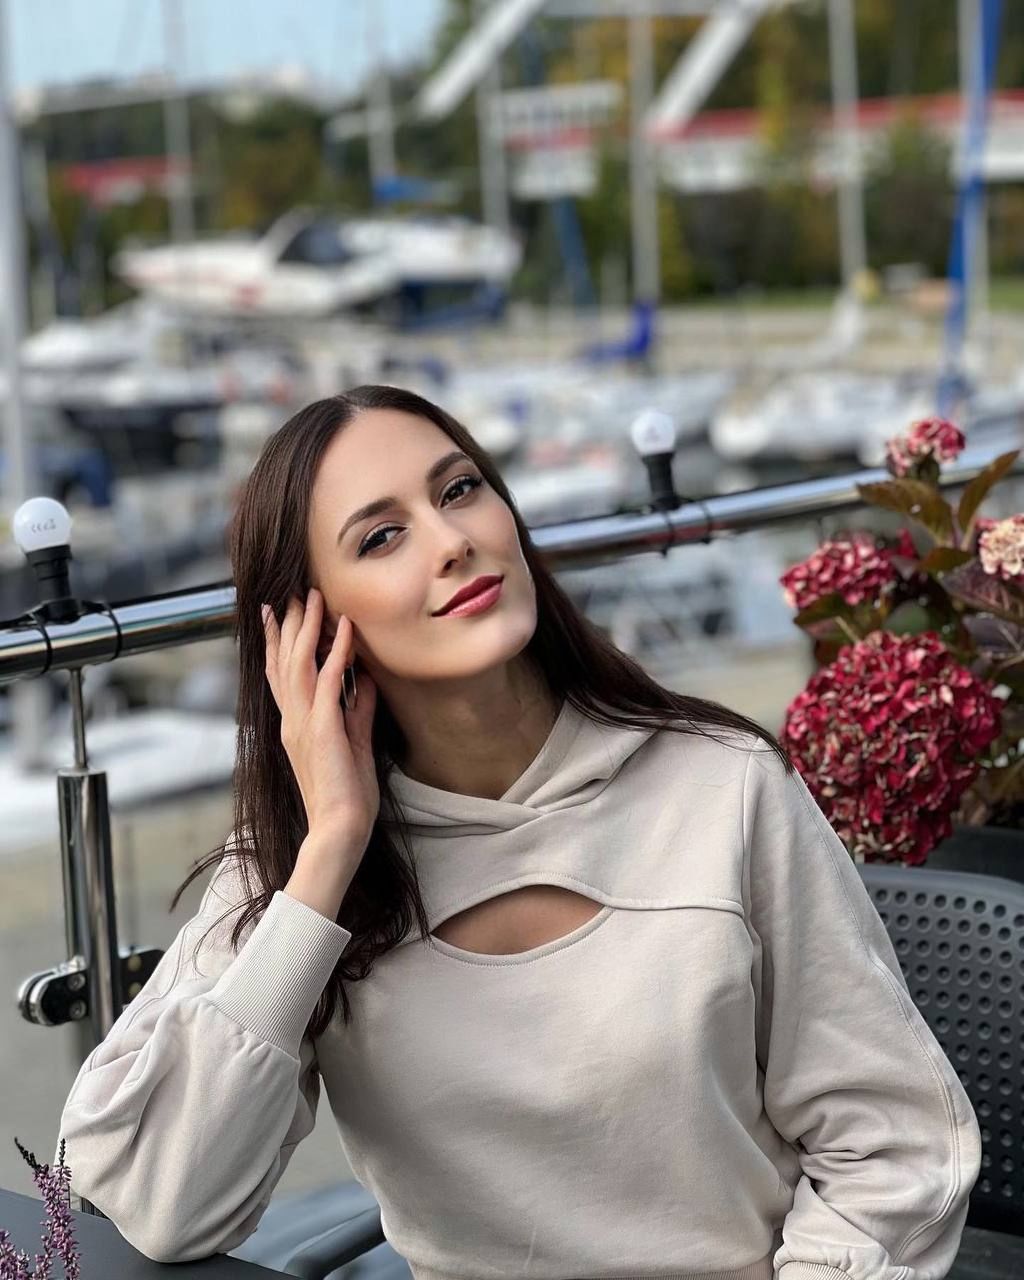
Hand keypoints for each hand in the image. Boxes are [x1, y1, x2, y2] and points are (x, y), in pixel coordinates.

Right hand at [262, 588, 379, 862]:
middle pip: (283, 662)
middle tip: (291, 592)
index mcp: (294, 725)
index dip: (276, 642)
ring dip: (308, 628)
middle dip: (287, 624)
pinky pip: (329, 682)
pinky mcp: (322, 730)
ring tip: (314, 597)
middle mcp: (292, 720)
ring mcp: (304, 724)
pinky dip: (337, 652)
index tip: (275, 612)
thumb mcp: (355, 743)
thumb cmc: (347, 795)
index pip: (280, 675)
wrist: (340, 829)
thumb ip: (358, 711)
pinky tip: (344, 629)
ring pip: (299, 664)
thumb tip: (368, 683)